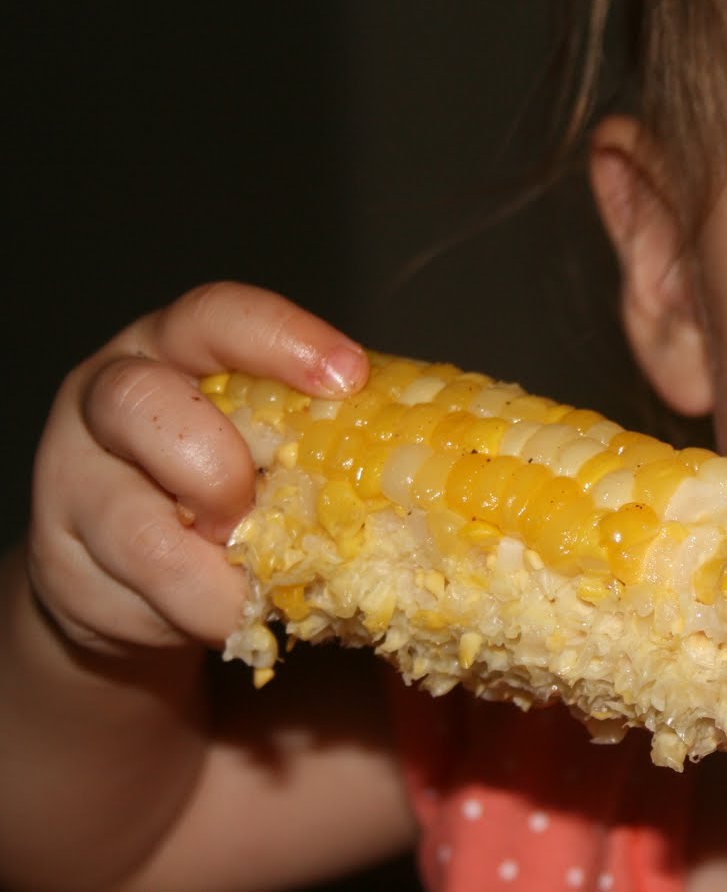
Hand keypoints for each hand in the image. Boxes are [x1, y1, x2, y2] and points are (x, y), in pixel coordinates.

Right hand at [25, 281, 367, 655]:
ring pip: (129, 520)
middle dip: (214, 464)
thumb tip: (462, 470)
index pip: (220, 316)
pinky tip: (231, 609)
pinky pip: (130, 588)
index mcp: (185, 347)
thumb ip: (335, 435)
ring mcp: (79, 475)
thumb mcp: (283, 440)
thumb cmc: (243, 480)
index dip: (282, 340)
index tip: (349, 378)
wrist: (143, 568)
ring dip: (209, 564)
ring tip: (259, 580)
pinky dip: (197, 607)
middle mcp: (117, 395)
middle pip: (140, 401)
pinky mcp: (64, 554)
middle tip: (261, 508)